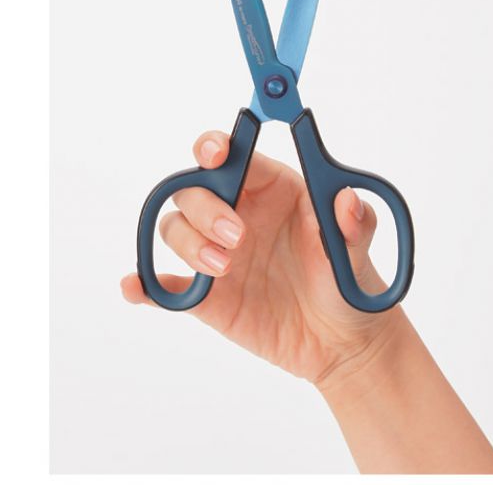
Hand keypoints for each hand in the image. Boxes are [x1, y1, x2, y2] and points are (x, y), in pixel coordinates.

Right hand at [121, 128, 400, 385]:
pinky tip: (136, 288)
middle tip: (237, 237)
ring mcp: (218, 254)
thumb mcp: (356, 253)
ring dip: (188, 243)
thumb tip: (348, 200)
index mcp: (272, 190)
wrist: (342, 344)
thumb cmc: (350, 285)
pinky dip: (145, 285)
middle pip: (194, 188)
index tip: (216, 156)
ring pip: (175, 229)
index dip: (217, 148)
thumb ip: (355, 225)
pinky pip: (165, 286)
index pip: (234, 156)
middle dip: (206, 207)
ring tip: (224, 268)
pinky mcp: (207, 296)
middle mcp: (238, 214)